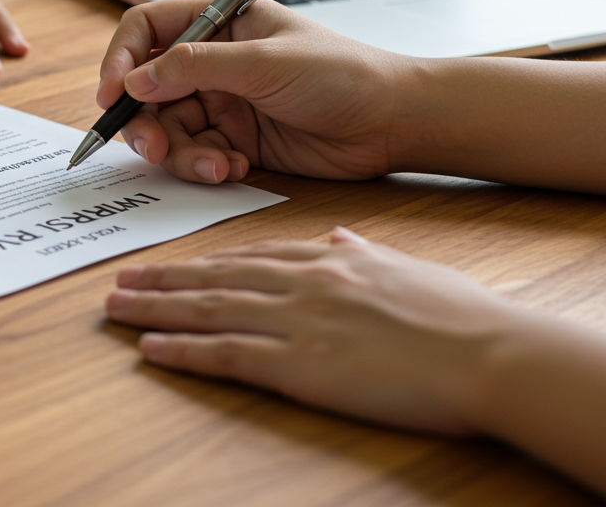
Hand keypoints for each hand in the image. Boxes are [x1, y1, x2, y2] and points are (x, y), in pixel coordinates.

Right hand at [97, 0, 410, 183]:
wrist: (393, 123)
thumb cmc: (344, 74)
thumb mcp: (264, 63)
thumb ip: (196, 68)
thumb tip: (136, 79)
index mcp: (220, 21)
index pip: (148, 29)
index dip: (122, 59)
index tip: (113, 94)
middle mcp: (214, 60)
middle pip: (146, 88)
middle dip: (145, 121)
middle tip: (155, 147)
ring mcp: (222, 102)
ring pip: (167, 130)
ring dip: (181, 153)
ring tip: (215, 165)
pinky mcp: (233, 140)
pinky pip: (194, 156)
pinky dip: (206, 166)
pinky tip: (237, 167)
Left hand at [105, 228, 523, 433]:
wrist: (489, 352)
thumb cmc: (461, 317)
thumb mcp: (406, 268)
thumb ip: (363, 254)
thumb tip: (338, 239)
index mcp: (329, 262)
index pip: (250, 256)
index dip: (205, 259)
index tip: (174, 261)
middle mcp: (303, 284)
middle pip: (215, 278)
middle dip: (163, 279)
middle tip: (121, 279)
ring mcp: (298, 323)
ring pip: (208, 310)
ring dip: (156, 309)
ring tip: (116, 308)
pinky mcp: (300, 366)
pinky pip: (226, 355)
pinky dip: (183, 351)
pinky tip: (150, 349)